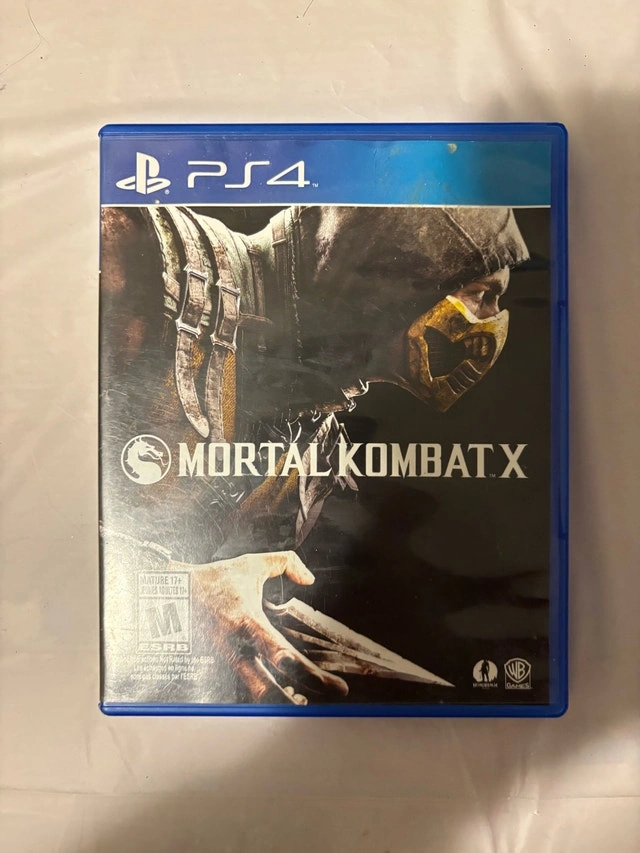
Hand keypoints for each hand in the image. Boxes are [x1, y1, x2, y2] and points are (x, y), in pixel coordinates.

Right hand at [185, 551, 348, 703]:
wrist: (172, 592)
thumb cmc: (214, 579)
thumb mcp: (252, 563)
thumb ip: (286, 563)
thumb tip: (309, 578)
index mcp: (247, 622)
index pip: (281, 656)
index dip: (310, 674)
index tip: (336, 687)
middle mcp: (236, 647)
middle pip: (267, 689)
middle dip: (298, 702)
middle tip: (329, 703)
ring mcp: (226, 660)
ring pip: (255, 693)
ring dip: (283, 701)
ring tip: (310, 703)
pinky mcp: (221, 665)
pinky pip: (246, 684)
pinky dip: (267, 693)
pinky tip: (287, 694)